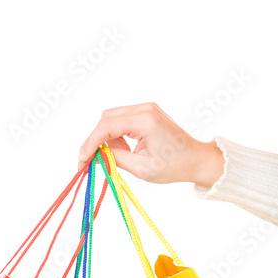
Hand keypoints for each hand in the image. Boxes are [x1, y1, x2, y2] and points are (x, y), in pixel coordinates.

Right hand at [78, 102, 224, 186]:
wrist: (196, 160)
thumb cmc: (174, 166)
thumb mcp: (142, 169)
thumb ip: (114, 159)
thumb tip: (94, 156)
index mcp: (145, 120)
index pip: (106, 127)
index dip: (90, 143)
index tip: (81, 160)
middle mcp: (145, 108)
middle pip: (106, 119)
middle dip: (96, 140)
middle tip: (92, 161)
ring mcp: (146, 108)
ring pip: (112, 118)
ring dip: (107, 138)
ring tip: (116, 157)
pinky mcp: (146, 112)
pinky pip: (121, 120)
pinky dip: (116, 135)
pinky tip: (124, 150)